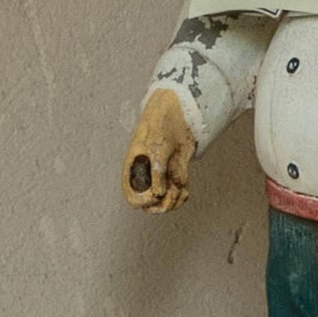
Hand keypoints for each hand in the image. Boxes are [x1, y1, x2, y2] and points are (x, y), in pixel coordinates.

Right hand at [122, 87, 197, 211]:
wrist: (178, 111)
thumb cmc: (159, 126)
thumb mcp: (156, 149)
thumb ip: (157, 171)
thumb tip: (158, 194)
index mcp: (134, 170)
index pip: (132, 197)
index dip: (143, 201)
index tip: (155, 195)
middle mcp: (147, 176)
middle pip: (150, 204)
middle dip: (162, 205)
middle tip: (171, 194)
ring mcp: (162, 176)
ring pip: (166, 200)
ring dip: (174, 201)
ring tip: (180, 191)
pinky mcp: (176, 172)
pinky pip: (178, 192)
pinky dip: (183, 195)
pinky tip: (185, 190)